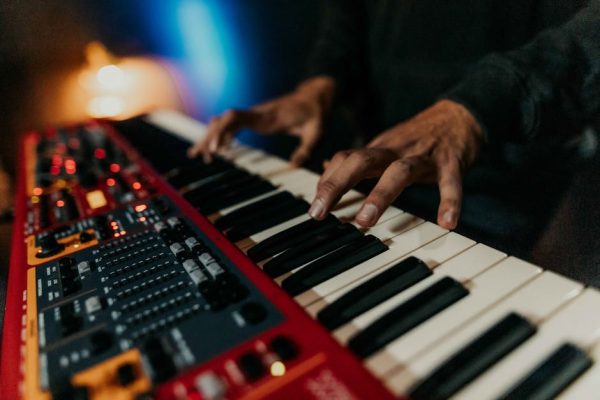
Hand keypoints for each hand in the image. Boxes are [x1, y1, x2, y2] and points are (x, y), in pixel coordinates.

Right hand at [188, 76, 334, 165]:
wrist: (315, 97)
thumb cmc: (314, 114)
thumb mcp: (315, 132)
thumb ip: (305, 149)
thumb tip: (294, 165)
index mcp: (267, 116)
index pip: (237, 117)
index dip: (223, 130)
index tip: (216, 148)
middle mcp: (257, 114)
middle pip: (225, 121)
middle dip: (209, 137)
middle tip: (197, 155)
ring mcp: (255, 115)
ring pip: (226, 123)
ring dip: (211, 137)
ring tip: (197, 154)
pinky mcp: (256, 119)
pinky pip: (233, 125)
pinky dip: (222, 136)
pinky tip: (216, 149)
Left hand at [308, 99, 482, 229]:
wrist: (460, 115)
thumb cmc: (417, 137)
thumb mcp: (384, 146)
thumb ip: (358, 160)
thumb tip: (326, 169)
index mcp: (379, 149)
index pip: (345, 159)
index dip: (326, 180)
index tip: (314, 206)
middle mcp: (396, 150)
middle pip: (361, 161)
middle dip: (336, 185)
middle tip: (319, 212)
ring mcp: (423, 156)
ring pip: (399, 172)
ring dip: (380, 195)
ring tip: (365, 220)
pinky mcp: (451, 162)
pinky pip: (450, 182)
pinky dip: (449, 201)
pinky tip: (447, 222)